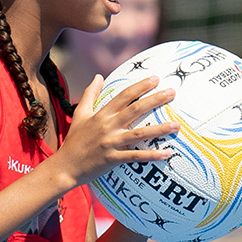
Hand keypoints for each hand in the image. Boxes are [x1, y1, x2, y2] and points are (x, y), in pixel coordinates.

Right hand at [56, 74, 179, 185]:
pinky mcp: (113, 159)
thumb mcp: (80, 113)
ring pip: (139, 134)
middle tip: (172, 92)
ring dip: (159, 129)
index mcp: (101, 114)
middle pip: (135, 110)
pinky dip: (152, 155)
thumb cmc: (74, 139)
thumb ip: (90, 94)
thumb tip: (98, 76)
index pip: (124, 96)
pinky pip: (136, 157)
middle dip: (154, 100)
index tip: (155, 78)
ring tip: (176, 124)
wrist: (65, 166)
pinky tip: (167, 153)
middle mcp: (108, 126)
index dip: (140, 86)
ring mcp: (111, 143)